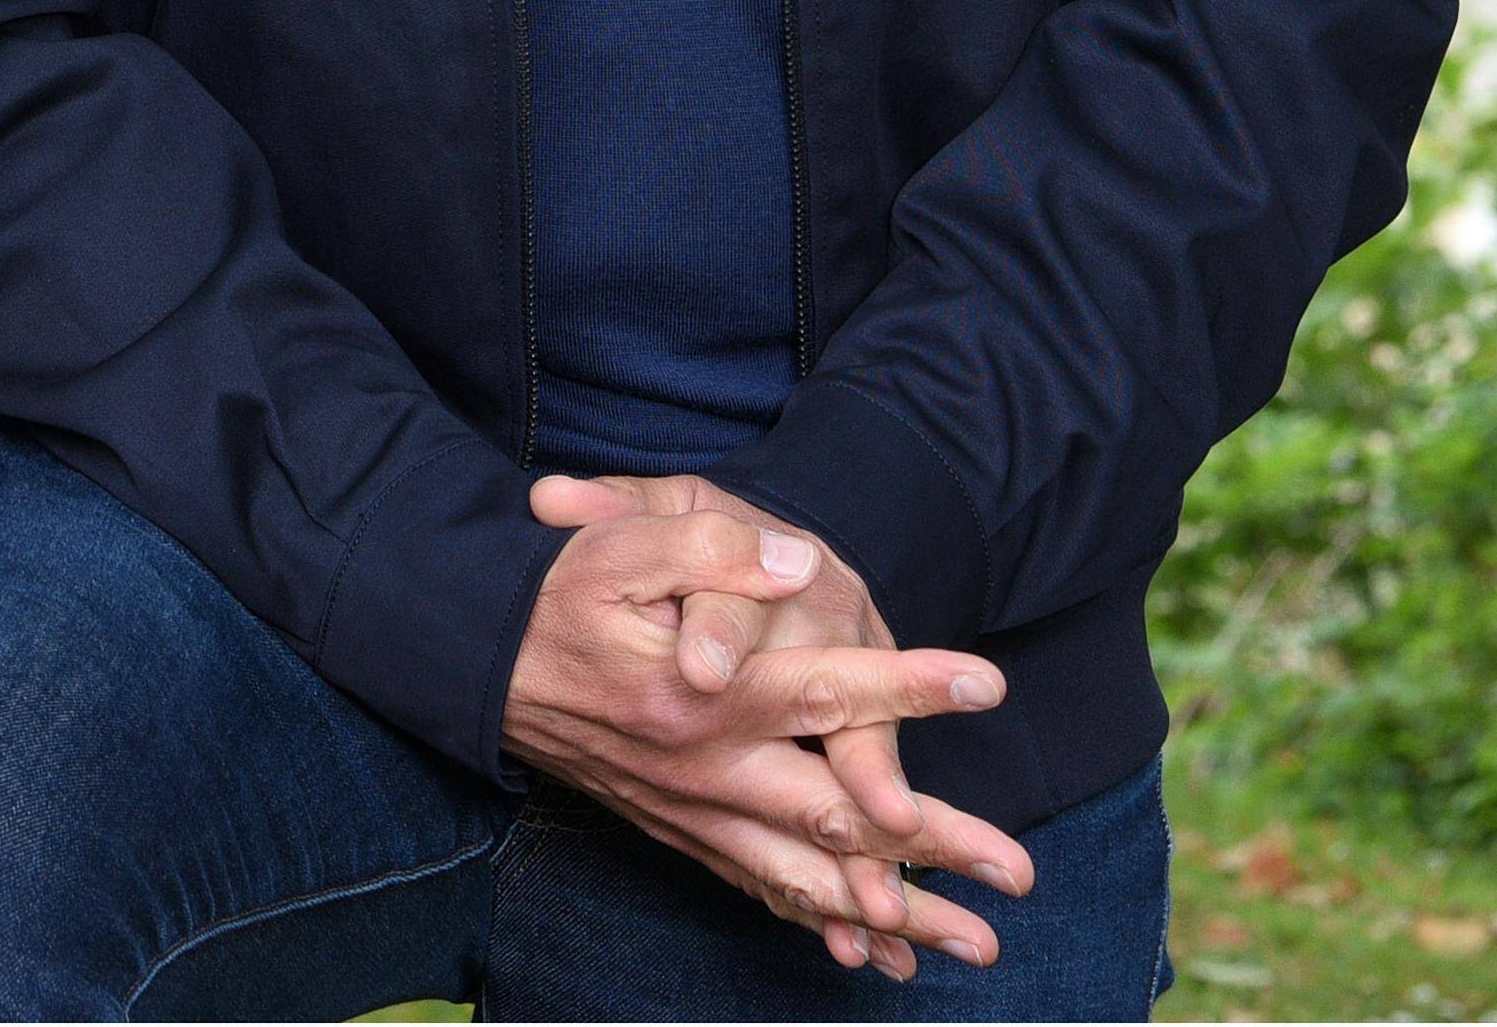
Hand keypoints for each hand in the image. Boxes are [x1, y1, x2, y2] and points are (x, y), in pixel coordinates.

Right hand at [500, 478, 1033, 976]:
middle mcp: (707, 769)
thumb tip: (800, 563)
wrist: (478, 662)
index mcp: (702, 698)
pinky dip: (823, 925)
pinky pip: (761, 891)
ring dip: (897, 915)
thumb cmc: (558, 593)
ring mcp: (694, 811)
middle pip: (839, 817)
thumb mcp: (625, 543)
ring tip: (974, 944)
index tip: (987, 682)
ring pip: (809, 877)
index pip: (824, 689)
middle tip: (1018, 874)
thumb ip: (716, 551)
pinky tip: (877, 953)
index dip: (908, 685)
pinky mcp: (681, 831)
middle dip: (936, 847)